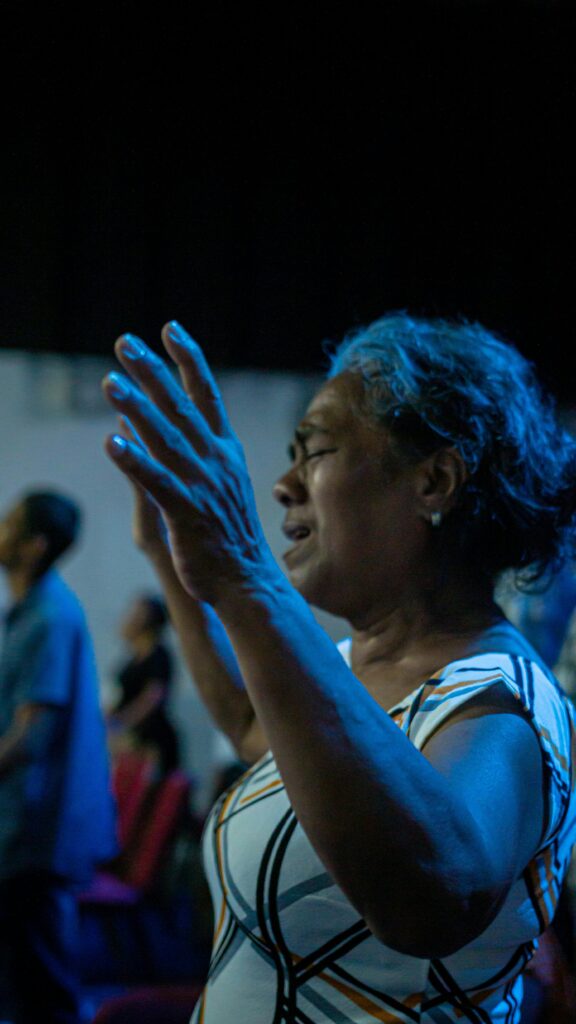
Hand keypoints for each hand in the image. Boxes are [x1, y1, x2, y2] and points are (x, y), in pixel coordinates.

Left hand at [102, 322, 278, 606]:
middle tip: (124, 343)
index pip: (207, 395)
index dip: (189, 360)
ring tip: (110, 382)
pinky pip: (156, 483)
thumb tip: (159, 417)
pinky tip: (112, 442)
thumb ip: (197, 449)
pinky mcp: (186, 514)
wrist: (247, 578)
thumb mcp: (220, 481)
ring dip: (136, 408)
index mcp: (225, 450)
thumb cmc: (228, 531)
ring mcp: (202, 486)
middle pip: (180, 407)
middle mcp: (215, 461)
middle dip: (152, 372)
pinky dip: (134, 461)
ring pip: (165, 439)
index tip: (170, 329)